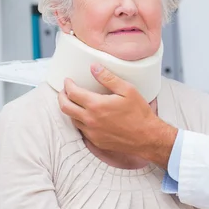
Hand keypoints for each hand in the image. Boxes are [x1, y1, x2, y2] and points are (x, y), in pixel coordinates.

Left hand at [58, 64, 177, 167]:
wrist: (147, 137)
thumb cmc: (139, 113)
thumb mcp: (127, 90)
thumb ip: (108, 78)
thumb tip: (94, 67)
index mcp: (96, 105)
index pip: (73, 93)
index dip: (68, 85)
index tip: (68, 80)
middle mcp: (90, 120)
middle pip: (65, 107)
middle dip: (62, 97)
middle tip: (65, 91)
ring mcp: (92, 132)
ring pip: (72, 119)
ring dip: (70, 109)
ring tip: (74, 102)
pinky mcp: (96, 141)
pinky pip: (81, 129)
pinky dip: (79, 120)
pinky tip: (86, 115)